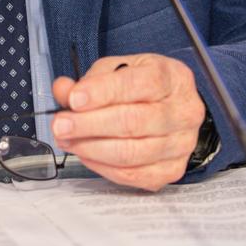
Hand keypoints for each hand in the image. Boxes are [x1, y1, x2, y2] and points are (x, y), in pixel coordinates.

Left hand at [51, 53, 204, 189]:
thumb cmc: (144, 87)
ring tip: (68, 139)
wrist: (171, 108)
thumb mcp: (118, 70)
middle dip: (89, 124)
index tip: (74, 99)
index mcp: (172, 77)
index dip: (103, 93)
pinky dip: (103, 166)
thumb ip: (90, 80)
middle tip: (61, 124)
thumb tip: (64, 90)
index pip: (138, 84)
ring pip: (131, 152)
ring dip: (91, 148)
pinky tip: (86, 154)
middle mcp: (184, 111)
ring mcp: (181, 144)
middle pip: (133, 122)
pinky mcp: (172, 170)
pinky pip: (133, 175)